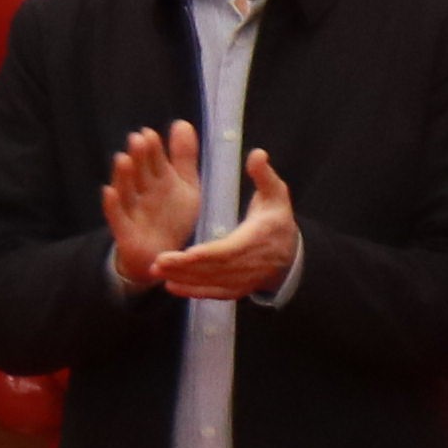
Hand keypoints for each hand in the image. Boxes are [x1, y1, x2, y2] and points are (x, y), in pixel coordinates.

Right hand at [98, 125, 198, 287]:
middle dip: (138, 157)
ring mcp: (133, 210)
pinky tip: (109, 192)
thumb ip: (184, 157)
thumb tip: (181, 122)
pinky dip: (112, 205)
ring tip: (123, 159)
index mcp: (158, 180)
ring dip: (124, 176)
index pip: (153, 160)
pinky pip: (117, 217)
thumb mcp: (186, 186)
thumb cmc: (172, 217)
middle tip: (138, 139)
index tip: (150, 134)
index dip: (152, 148)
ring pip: (126, 191)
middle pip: (139, 172)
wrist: (164, 255)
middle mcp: (142, 192)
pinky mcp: (126, 231)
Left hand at [147, 146, 297, 301]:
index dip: (208, 253)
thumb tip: (257, 154)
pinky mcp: (237, 289)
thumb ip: (264, 175)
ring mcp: (244, 280)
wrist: (291, 254)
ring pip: (211, 282)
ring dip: (183, 279)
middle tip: (158, 262)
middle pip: (215, 269)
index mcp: (257, 239)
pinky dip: (193, 292)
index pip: (230, 250)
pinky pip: (213, 293)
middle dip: (186, 268)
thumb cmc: (278, 219)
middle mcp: (250, 263)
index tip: (186, 252)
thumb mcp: (276, 193)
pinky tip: (171, 287)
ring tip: (157, 272)